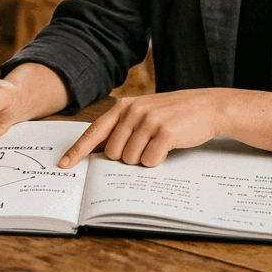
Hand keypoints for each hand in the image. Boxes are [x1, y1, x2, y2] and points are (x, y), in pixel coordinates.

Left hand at [59, 89, 224, 168]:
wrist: (208, 106)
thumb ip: (122, 127)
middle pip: (113, 153)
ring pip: (130, 159)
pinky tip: (168, 148)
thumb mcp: (144, 113)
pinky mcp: (165, 132)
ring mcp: (148, 121)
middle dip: (126, 158)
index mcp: (123, 106)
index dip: (78, 150)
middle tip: (145, 146)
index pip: (94, 131)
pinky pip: (150, 161)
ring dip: (144, 159)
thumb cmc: (173, 114)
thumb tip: (100, 151)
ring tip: (158, 144)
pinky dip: (157, 161)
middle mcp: (132, 111)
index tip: (64, 164)